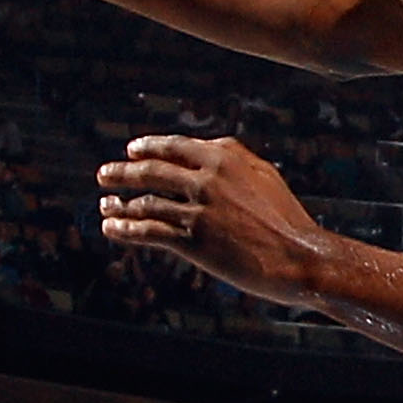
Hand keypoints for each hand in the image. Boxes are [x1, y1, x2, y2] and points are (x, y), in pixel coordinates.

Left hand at [96, 135, 324, 302]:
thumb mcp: (264, 175)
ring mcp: (198, 210)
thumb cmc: (286, 219)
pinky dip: (125, 229)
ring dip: (119, 204)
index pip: (174, 146)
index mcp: (224, 157)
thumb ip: (234, 157)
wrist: (298, 257)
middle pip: (151, 170)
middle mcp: (207, 179)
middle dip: (122, 172)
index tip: (132, 150)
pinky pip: (148, 232)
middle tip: (104, 174)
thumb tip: (208, 146)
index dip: (148, 147)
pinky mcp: (192, 241)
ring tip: (105, 206)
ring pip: (145, 203)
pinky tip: (111, 228)